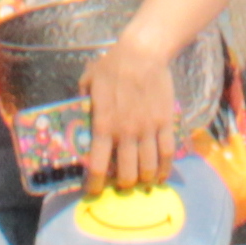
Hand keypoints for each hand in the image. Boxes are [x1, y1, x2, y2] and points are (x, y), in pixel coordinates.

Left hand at [81, 33, 182, 194]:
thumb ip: (83, 102)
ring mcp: (148, 129)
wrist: (142, 53)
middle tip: (122, 184)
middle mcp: (126, 133)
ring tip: (142, 182)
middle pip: (127, 174)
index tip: (94, 191)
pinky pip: (167, 153)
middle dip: (123, 184)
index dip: (96, 184)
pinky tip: (161, 176)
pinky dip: (165, 169)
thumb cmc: (112, 65)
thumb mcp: (88, 82)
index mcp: (104, 125)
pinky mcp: (165, 123)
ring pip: (148, 167)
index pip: (99, 165)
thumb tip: (79, 113)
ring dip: (144, 180)